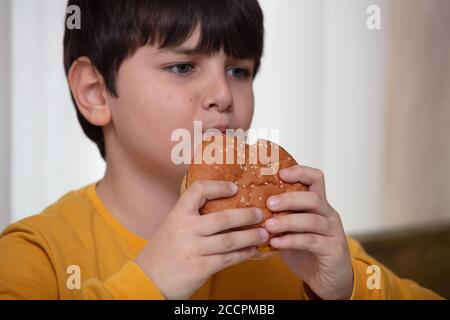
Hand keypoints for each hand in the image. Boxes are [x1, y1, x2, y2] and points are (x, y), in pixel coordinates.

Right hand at [134, 180, 268, 299]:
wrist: (147, 281)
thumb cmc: (161, 254)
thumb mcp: (170, 228)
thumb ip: (190, 219)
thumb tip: (221, 212)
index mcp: (176, 215)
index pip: (198, 190)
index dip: (218, 186)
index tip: (234, 188)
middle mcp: (185, 230)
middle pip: (223, 218)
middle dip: (246, 215)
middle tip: (259, 214)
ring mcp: (193, 249)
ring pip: (230, 240)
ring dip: (251, 236)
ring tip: (263, 233)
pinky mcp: (200, 268)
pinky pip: (228, 259)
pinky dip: (243, 254)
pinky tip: (251, 251)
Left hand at [264, 165, 352, 299]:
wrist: (326, 278)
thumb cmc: (305, 250)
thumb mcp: (290, 229)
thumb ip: (277, 217)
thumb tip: (248, 205)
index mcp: (318, 204)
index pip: (315, 178)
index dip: (300, 172)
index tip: (280, 173)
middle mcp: (328, 214)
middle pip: (313, 198)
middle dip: (289, 199)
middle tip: (269, 203)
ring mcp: (333, 231)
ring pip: (312, 220)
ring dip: (288, 221)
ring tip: (268, 225)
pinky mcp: (333, 249)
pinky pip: (311, 241)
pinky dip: (291, 240)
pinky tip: (275, 242)